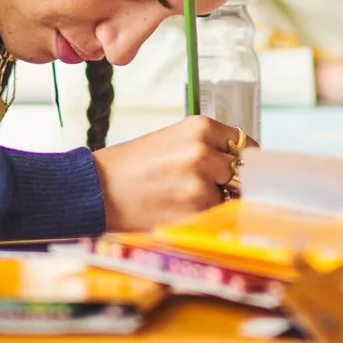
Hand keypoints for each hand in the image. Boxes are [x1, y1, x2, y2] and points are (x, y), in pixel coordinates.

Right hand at [94, 116, 243, 229]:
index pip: (245, 144)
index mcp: (200, 126)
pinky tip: (176, 210)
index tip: (236, 170)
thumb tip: (240, 165)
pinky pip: (214, 215)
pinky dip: (201, 216)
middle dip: (226, 183)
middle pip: (240, 172)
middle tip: (197, 187)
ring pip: (228, 196)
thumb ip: (207, 147)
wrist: (97, 189)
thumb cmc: (132, 166)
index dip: (241, 161)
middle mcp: (204, 150)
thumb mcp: (172, 140)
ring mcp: (201, 182)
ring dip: (213, 201)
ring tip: (180, 198)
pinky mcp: (195, 209)